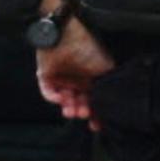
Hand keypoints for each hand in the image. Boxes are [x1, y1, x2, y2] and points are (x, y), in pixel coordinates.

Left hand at [33, 4, 114, 129]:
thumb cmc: (90, 49)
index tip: (96, 125)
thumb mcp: (108, 68)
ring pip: (64, 100)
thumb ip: (110, 86)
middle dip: (82, 110)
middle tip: (83, 114)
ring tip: (71, 111)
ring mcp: (61, 78)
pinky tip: (59, 99)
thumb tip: (114, 104)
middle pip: (79, 102)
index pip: (95, 100)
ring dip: (68, 107)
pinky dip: (52, 97)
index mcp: (92, 79)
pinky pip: (47, 92)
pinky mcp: (45, 75)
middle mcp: (77, 80)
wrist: (67, 35)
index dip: (96, 113)